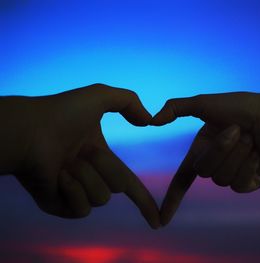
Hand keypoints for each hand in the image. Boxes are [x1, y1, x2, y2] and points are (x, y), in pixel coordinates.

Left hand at [2, 84, 159, 227]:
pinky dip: (73, 190)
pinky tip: (59, 176)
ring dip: (86, 176)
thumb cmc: (60, 113)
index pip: (129, 183)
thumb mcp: (99, 96)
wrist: (28, 131)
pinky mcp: (59, 206)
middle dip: (104, 166)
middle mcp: (90, 176)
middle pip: (119, 186)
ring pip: (101, 198)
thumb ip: (129, 101)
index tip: (157, 221)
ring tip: (65, 163)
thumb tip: (148, 120)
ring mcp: (75, 192)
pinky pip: (82, 209)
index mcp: (101, 159)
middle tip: (82, 152)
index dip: (144, 201)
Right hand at [151, 92, 259, 224]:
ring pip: (222, 180)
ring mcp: (232, 175)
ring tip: (251, 138)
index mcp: (201, 150)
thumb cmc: (242, 107)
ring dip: (238, 155)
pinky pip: (240, 185)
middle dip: (220, 149)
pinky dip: (248, 166)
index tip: (162, 220)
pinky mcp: (250, 183)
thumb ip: (177, 107)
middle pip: (204, 172)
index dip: (172, 199)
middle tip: (237, 130)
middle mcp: (215, 164)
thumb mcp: (205, 103)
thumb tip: (153, 120)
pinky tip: (259, 154)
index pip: (182, 179)